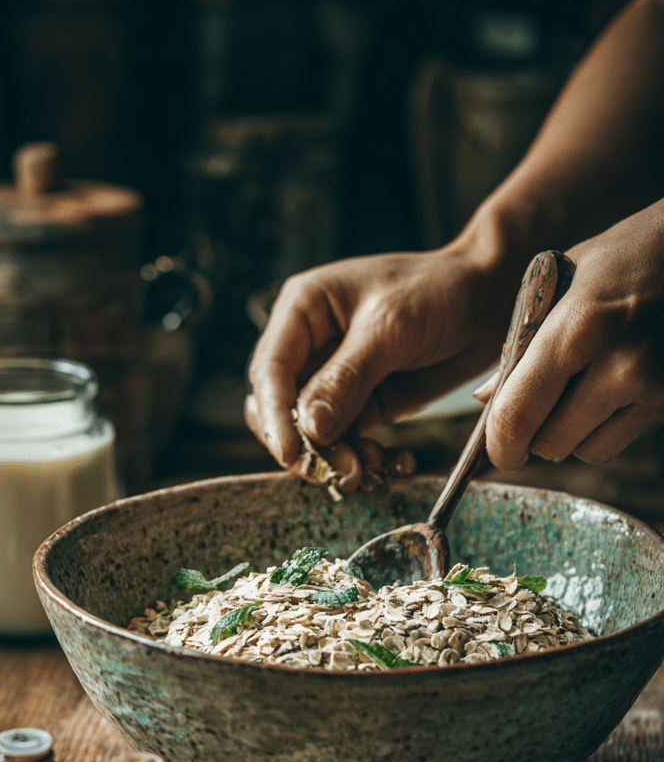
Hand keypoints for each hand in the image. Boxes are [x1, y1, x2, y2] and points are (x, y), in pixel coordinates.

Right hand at [245, 245, 511, 489]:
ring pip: (314, 433)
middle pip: (282, 409)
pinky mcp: (363, 403)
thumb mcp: (390, 328)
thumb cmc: (438, 290)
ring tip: (371, 469)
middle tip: (340, 470)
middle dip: (306, 445)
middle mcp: (311, 344)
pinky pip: (347, 441)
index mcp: (304, 310)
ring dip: (336, 458)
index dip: (274, 416)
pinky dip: (363, 458)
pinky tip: (392, 462)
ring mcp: (336, 377)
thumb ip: (346, 378)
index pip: (270, 371)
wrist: (491, 298)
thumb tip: (309, 429)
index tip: (291, 454)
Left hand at [480, 203, 663, 468]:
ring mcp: (654, 388)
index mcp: (578, 329)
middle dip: (534, 434)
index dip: (498, 445)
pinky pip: (619, 442)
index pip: (519, 415)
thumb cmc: (624, 255)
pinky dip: (604, 428)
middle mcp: (621, 366)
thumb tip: (487, 399)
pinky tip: (611, 387)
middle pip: (550, 444)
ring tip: (580, 386)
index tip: (495, 450)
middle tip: (536, 408)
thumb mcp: (559, 279)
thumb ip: (519, 340)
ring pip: (586, 451)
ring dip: (572, 433)